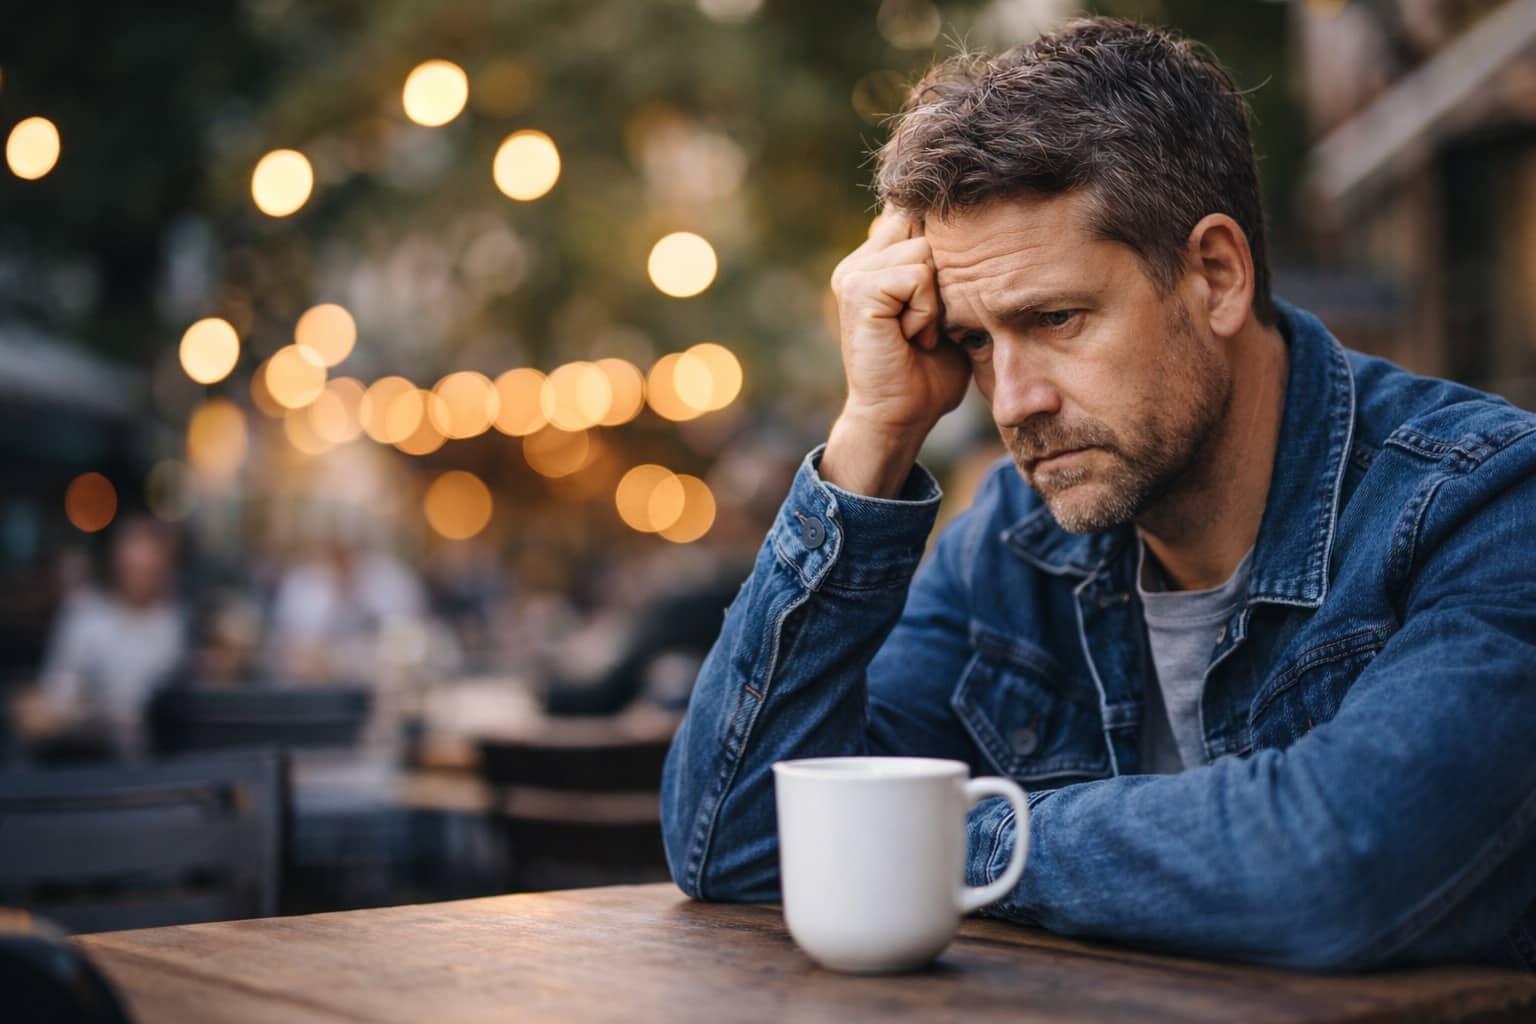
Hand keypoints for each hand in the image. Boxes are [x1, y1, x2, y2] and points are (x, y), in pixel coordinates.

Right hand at [822, 211, 969, 496]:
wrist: (899, 418)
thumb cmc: (928, 373)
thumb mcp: (948, 310)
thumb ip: (950, 269)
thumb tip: (977, 228)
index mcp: (874, 262)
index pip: (919, 216)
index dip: (946, 248)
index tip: (945, 299)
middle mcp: (859, 262)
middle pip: (924, 224)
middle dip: (943, 272)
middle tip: (929, 322)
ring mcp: (854, 273)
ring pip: (924, 249)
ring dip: (936, 297)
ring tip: (920, 332)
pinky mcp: (858, 290)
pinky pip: (917, 276)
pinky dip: (927, 310)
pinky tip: (913, 337)